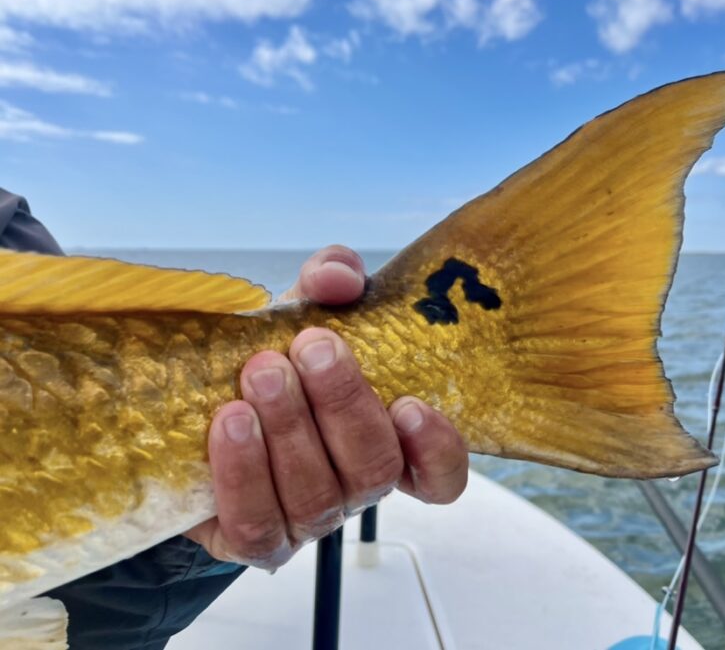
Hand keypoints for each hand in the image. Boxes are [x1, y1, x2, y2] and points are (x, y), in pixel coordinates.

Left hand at [185, 245, 468, 568]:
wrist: (191, 409)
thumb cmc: (271, 360)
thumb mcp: (302, 312)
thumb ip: (329, 283)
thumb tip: (338, 276)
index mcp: (387, 440)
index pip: (440, 473)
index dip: (436, 448)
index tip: (410, 403)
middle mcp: (356, 486)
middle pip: (375, 469)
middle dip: (343, 404)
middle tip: (311, 348)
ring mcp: (308, 521)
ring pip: (317, 495)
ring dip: (290, 430)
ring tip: (260, 374)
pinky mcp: (254, 540)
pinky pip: (258, 522)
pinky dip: (244, 470)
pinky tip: (230, 421)